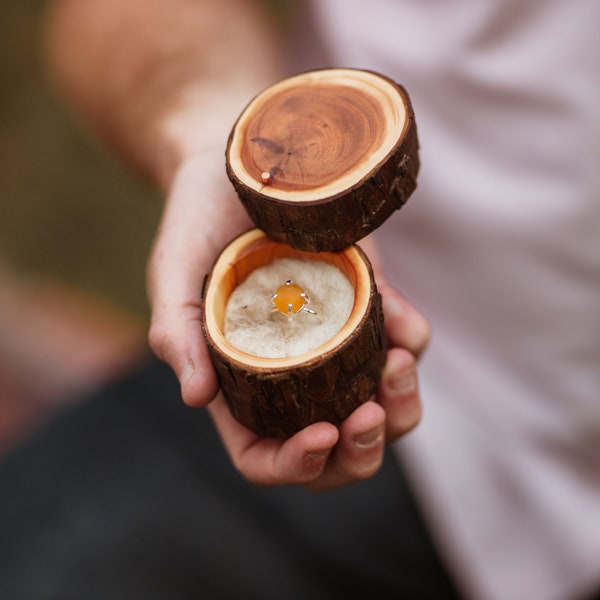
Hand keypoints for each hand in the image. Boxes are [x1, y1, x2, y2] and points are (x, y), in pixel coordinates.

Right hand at [148, 154, 429, 491]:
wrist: (240, 163)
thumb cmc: (197, 221)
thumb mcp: (174, 271)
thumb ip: (175, 331)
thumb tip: (194, 398)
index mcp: (240, 384)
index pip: (264, 455)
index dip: (293, 465)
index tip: (321, 435)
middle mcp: (293, 375)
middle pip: (335, 450)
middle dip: (361, 452)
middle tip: (369, 414)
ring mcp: (336, 343)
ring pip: (383, 409)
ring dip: (401, 408)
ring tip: (396, 367)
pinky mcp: (368, 306)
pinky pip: (406, 343)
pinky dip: (412, 340)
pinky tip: (399, 315)